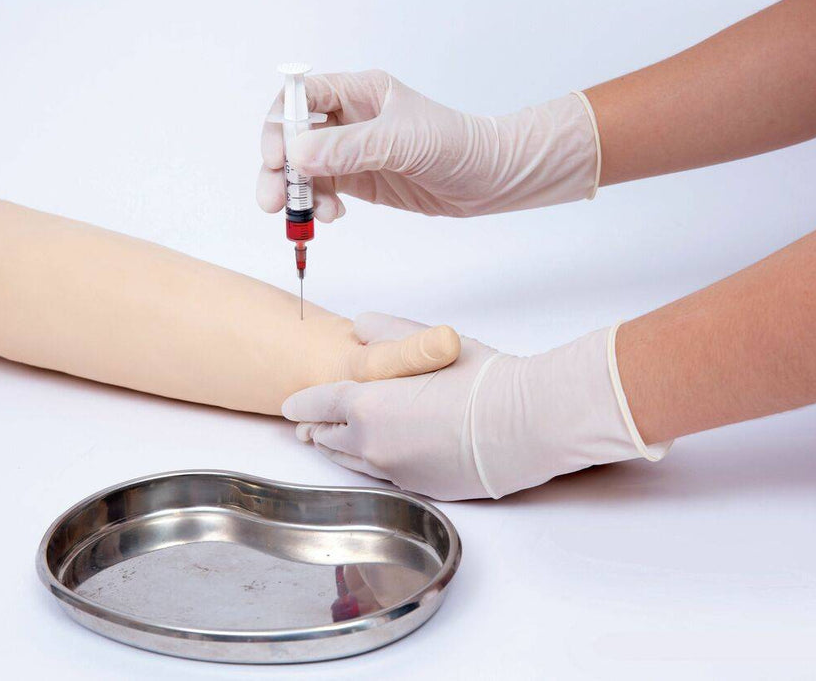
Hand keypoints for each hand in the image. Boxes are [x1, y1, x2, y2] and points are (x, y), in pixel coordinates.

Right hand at [257, 70, 599, 221]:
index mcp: (359, 91)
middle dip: (279, 168)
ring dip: (297, 194)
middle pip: (293, 137)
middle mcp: (349, 118)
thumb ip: (349, 147)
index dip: (281, 125)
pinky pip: (322, 191)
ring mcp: (351, 151)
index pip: (302, 98)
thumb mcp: (402, 142)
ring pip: (303, 169)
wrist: (490, 179)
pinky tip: (332, 217)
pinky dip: (318, 206)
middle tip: (274, 201)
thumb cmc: (458, 145)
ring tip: (312, 218)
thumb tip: (297, 154)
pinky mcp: (358, 179)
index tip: (276, 157)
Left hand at [281, 313, 670, 499]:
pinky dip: (371, 464)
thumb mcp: (431, 344)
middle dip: (315, 429)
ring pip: (350, 463)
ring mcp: (395, 473)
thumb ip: (387, 334)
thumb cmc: (484, 380)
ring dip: (338, 450)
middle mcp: (372, 445)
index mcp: (368, 406)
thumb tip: (360, 326)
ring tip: (330, 443)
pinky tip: (376, 457)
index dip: (300, 403)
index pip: (317, 404)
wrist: (525, 424)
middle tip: (306, 426)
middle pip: (328, 438)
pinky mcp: (419, 489)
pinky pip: (382, 477)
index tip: (290, 405)